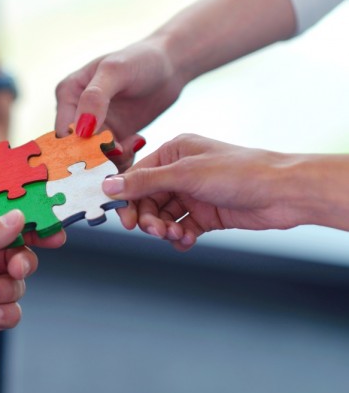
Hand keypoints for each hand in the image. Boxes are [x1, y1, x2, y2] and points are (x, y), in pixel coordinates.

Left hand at [0, 210, 62, 372]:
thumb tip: (19, 216)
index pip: (5, 229)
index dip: (30, 230)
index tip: (52, 233)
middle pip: (17, 257)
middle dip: (20, 262)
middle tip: (13, 268)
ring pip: (16, 286)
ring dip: (6, 291)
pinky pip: (9, 314)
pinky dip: (5, 314)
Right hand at [55, 37, 184, 170]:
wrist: (170, 66)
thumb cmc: (141, 59)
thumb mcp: (116, 71)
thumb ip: (94, 98)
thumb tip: (79, 131)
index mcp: (68, 94)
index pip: (63, 132)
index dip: (77, 148)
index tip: (101, 151)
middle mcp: (76, 112)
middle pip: (76, 149)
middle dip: (97, 156)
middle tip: (122, 149)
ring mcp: (95, 127)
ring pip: (94, 158)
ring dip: (113, 159)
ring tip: (134, 142)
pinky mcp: (112, 137)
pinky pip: (111, 158)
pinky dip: (123, 159)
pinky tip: (138, 142)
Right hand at [102, 134, 303, 250]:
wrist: (284, 193)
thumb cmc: (240, 172)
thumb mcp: (186, 174)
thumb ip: (144, 182)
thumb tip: (108, 185)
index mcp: (174, 153)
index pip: (137, 177)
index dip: (127, 199)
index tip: (125, 220)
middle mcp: (181, 172)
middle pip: (147, 200)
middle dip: (149, 218)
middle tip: (157, 231)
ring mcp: (193, 194)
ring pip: (163, 216)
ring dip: (165, 229)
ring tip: (177, 235)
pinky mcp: (206, 214)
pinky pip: (181, 228)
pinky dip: (180, 236)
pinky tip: (187, 240)